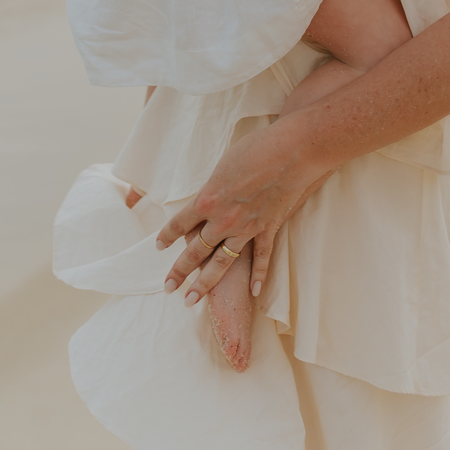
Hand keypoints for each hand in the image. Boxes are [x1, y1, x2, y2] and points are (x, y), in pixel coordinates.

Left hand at [157, 115, 330, 302]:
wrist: (290, 152)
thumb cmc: (255, 149)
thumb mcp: (223, 165)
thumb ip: (213, 188)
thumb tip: (208, 198)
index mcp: (206, 199)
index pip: (179, 223)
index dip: (167, 236)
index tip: (159, 246)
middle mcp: (222, 219)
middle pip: (195, 251)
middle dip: (179, 271)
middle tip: (168, 287)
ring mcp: (246, 228)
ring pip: (221, 263)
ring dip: (205, 283)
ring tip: (191, 300)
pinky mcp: (268, 229)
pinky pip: (261, 258)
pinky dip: (258, 275)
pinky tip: (253, 292)